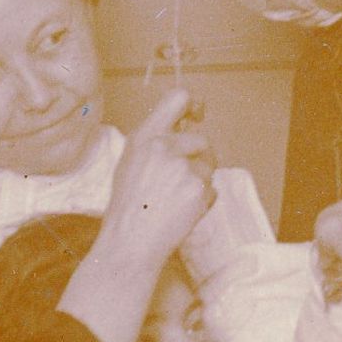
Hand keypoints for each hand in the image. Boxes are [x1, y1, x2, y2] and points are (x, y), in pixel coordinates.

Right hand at [103, 87, 217, 264]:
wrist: (129, 242)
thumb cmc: (129, 207)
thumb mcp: (132, 162)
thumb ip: (157, 141)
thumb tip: (184, 126)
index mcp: (144, 137)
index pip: (177, 98)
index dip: (194, 103)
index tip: (198, 114)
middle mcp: (164, 147)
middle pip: (202, 140)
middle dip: (199, 158)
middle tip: (181, 182)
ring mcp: (183, 167)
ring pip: (208, 166)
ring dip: (200, 182)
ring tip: (174, 200)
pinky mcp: (199, 188)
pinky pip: (213, 189)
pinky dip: (203, 201)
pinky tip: (181, 212)